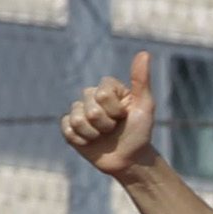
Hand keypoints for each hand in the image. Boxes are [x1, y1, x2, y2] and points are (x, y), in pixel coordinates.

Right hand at [62, 49, 156, 177]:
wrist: (130, 160)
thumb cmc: (140, 133)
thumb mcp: (145, 107)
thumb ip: (141, 81)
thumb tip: (144, 53)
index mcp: (107, 89)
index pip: (101, 93)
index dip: (114, 109)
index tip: (125, 116)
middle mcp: (91, 98)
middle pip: (89, 107)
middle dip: (105, 123)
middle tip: (114, 129)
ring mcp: (80, 112)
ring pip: (77, 119)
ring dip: (94, 133)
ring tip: (104, 137)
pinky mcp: (70, 128)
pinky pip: (67, 129)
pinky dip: (81, 140)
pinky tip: (91, 143)